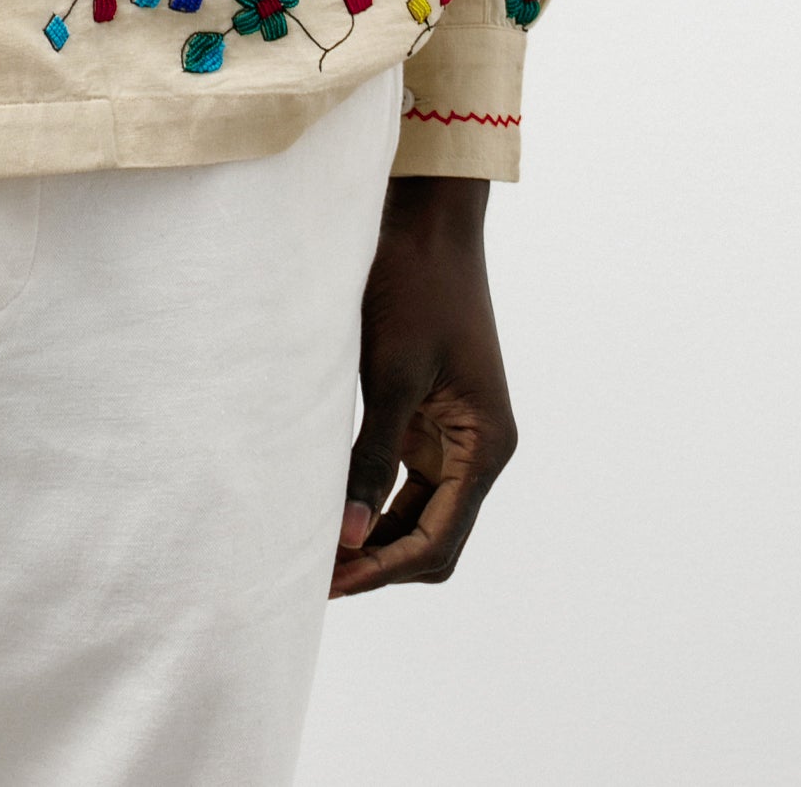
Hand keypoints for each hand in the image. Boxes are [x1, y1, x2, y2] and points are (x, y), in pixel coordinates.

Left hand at [330, 174, 516, 596]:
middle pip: (431, 537)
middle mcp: (478, 448)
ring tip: (313, 550)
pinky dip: (370, 497)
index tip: (329, 582)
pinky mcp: (426, 413)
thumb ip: (372, 458)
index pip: (437, 539)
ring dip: (373, 535)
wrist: (424, 219)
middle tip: (315, 577)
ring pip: (416, 513)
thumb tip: (346, 537)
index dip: (383, 566)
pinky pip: (402, 477)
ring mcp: (453, 433)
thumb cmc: (414, 286)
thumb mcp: (391, 374)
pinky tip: (327, 504)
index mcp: (486, 445)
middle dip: (379, 561)